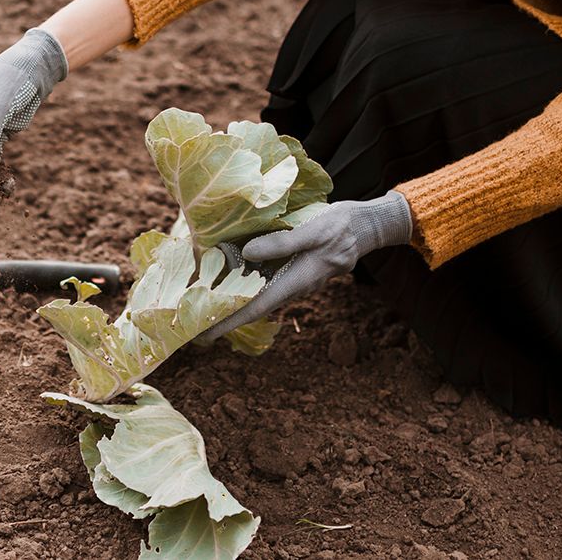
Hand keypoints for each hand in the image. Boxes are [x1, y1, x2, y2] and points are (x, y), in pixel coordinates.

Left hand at [202, 191, 413, 339]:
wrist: (367, 226)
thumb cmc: (341, 226)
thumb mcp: (314, 230)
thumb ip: (283, 242)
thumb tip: (248, 252)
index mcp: (297, 281)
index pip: (256, 307)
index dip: (229, 322)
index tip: (206, 335)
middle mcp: (293, 286)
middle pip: (254, 307)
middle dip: (226, 317)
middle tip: (195, 326)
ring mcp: (294, 279)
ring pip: (259, 295)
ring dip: (234, 302)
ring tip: (204, 305)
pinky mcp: (294, 270)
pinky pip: (266, 282)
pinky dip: (246, 285)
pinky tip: (229, 280)